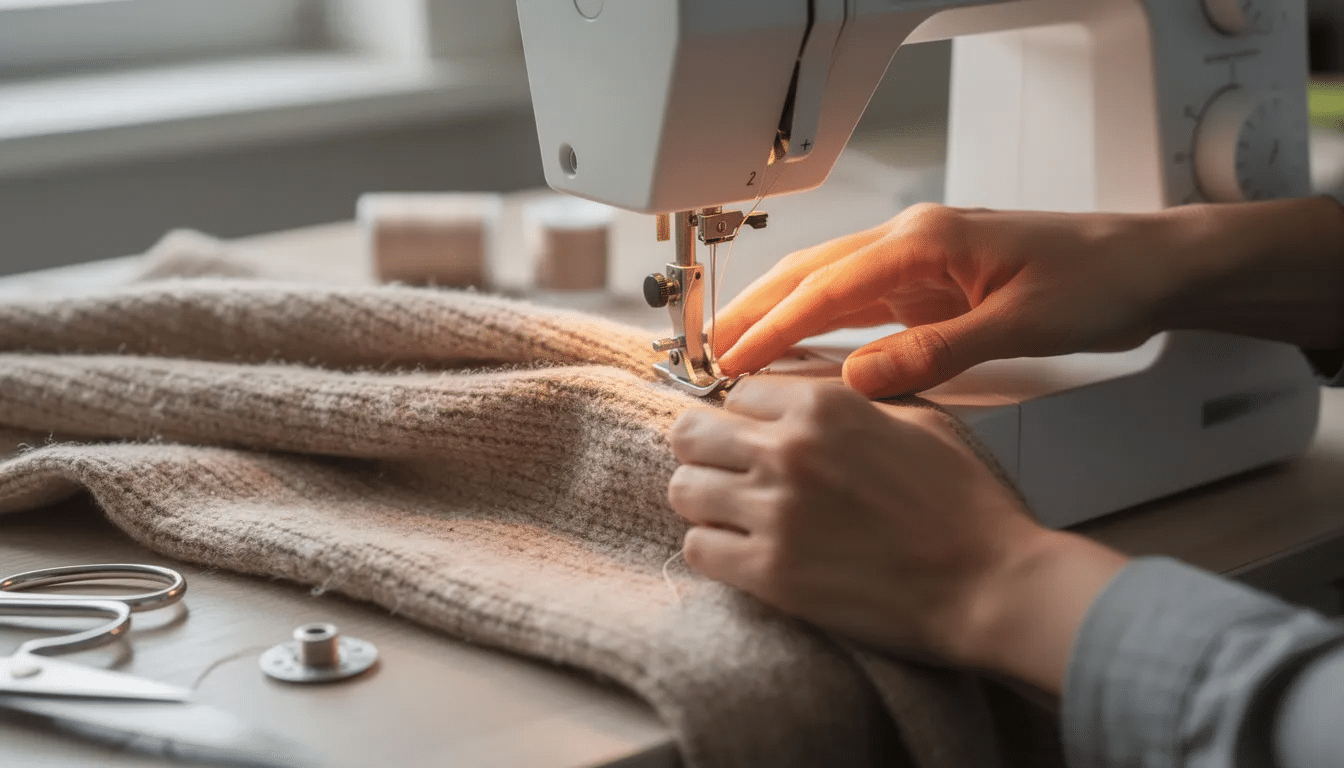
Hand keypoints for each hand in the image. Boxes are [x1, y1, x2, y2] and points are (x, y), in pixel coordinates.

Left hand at [667, 376, 1128, 692]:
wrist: (990, 583)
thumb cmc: (963, 503)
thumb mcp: (915, 419)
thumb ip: (848, 400)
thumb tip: (799, 393)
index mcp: (824, 405)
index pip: (736, 390)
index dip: (745, 415)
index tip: (754, 436)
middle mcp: (789, 450)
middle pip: (690, 432)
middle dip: (705, 450)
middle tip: (728, 472)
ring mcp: (775, 512)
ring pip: (683, 490)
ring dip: (705, 501)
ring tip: (734, 514)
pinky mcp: (771, 572)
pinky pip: (697, 549)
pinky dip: (713, 549)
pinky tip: (743, 551)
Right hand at [714, 198, 1343, 397]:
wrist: (1150, 266)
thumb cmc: (1099, 281)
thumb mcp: (1021, 324)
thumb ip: (936, 352)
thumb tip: (858, 380)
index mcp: (926, 242)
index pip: (827, 287)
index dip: (772, 327)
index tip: (730, 361)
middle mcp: (914, 243)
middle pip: (811, 273)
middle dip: (755, 311)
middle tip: (707, 353)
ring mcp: (922, 261)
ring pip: (829, 284)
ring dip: (781, 315)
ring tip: (736, 352)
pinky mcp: (935, 284)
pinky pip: (860, 302)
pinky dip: (821, 325)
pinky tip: (805, 352)